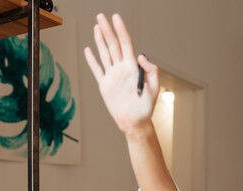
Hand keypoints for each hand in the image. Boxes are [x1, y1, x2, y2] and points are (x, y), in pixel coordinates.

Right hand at [84, 13, 159, 135]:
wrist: (135, 122)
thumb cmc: (146, 106)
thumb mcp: (154, 87)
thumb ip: (151, 70)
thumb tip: (140, 56)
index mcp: (133, 67)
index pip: (126, 44)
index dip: (121, 30)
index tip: (116, 18)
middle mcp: (122, 69)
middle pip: (113, 45)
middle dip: (107, 30)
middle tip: (101, 16)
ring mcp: (112, 76)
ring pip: (105, 54)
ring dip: (100, 40)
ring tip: (97, 27)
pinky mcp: (105, 85)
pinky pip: (97, 69)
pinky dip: (92, 60)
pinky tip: (89, 50)